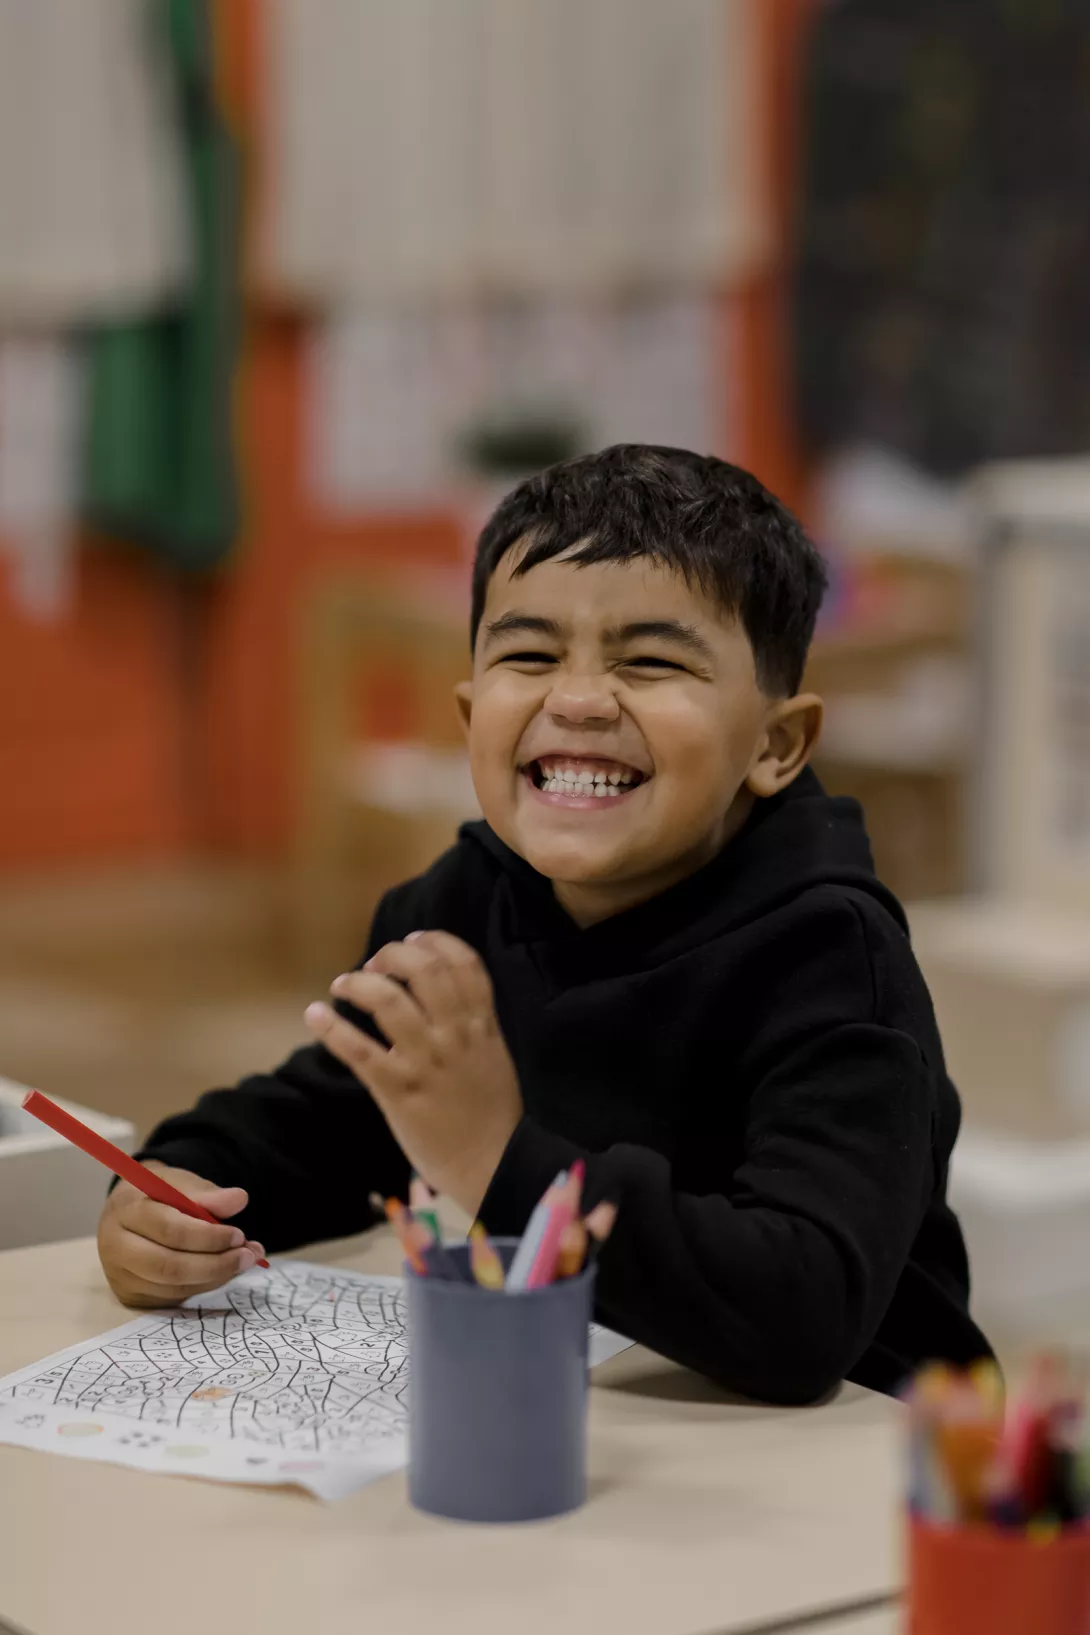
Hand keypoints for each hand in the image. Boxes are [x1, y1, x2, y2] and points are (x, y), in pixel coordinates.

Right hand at [97, 1163, 264, 1307]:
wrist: (129, 1212)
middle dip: (215, 1264)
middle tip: (248, 1255)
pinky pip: (173, 1297)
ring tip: (243, 1260)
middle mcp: (116, 1246)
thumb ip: (208, 1194)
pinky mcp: (131, 1295)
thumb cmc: (159, 1195)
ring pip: (173, 1286)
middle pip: (168, 1266)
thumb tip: (239, 1199)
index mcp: (126, 1210)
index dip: (208, 1236)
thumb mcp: (180, 1184)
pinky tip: (223, 1271)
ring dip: (215, 1276)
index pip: (169, 1229)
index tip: (238, 1234)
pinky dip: (204, 1285)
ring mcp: (121, 1275)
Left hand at [304, 931, 522, 1214]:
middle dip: (393, 954)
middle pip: (424, 969)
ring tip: (342, 985)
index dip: (434, 941)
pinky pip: (358, 1049)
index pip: (463, 961)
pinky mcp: (398, 1089)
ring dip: (358, 983)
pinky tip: (314, 1014)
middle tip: (375, 963)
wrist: (493, 1163)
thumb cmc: (492, 1112)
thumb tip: (438, 993)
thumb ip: (472, 1022)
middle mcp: (455, 1034)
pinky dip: (330, 1027)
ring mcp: (426, 1061)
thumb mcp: (493, 1054)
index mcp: (482, 1024)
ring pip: (388, 1000)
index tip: (412, 941)